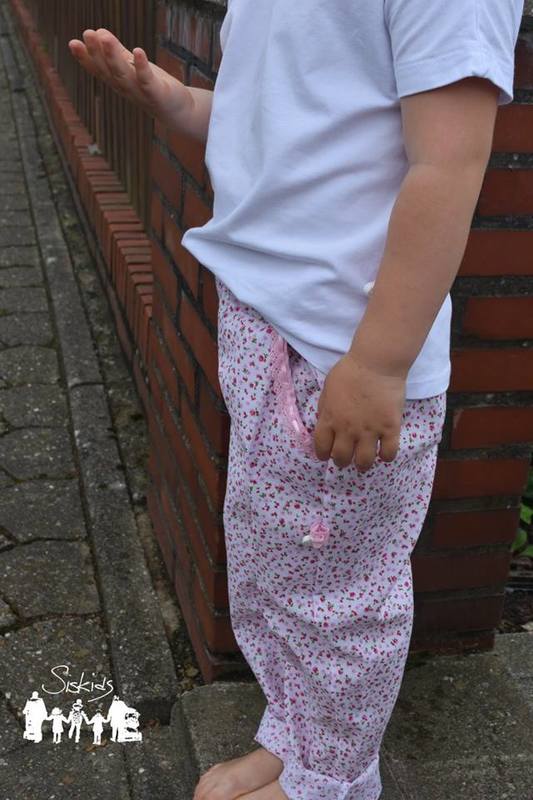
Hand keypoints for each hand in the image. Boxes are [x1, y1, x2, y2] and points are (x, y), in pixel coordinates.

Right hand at [68, 29, 189, 119]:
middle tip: (87, 33)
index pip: (98, 70)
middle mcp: (125, 89)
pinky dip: (142, 67)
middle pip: (108, 71)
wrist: (177, 110)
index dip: (85, 58)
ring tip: (105, 37)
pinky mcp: (157, 94)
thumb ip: (118, 53)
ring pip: (123, 75)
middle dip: (97, 53)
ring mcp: (140, 93)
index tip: (73, 43)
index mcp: (117, 82)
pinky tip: (138, 51)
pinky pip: (147, 80)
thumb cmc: (153, 87)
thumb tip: (99, 33)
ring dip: (113, 57)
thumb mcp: (133, 68)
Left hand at [313, 350, 405, 470]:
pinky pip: (388, 453)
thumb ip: (325, 409)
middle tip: (347, 459)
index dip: (323, 454)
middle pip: (341, 458)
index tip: (327, 455)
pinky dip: (386, 457)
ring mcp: (369, 430)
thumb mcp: (328, 389)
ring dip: (363, 465)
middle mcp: (347, 429)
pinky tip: (384, 452)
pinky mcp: (390, 428)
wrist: (376, 363)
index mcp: (330, 419)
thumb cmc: (350, 371)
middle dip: (342, 462)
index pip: (321, 447)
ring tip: (364, 463)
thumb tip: (323, 423)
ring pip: (364, 461)